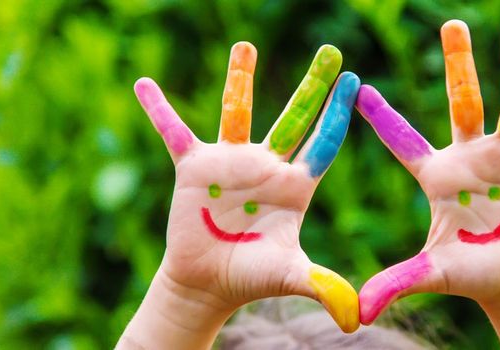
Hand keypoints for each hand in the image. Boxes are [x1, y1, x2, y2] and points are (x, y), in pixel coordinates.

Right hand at [134, 43, 359, 332]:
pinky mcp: (194, 168)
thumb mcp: (288, 277)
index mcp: (295, 186)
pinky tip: (144, 84)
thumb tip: (355, 319)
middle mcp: (267, 166)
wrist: (208, 282)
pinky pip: (174, 132)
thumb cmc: (251, 278)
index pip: (322, 142)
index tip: (354, 80)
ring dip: (240, 79)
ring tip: (247, 46)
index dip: (337, 113)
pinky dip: (158, 110)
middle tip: (331, 51)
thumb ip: (321, 287)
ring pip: (237, 112)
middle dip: (313, 85)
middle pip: (294, 117)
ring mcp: (231, 163)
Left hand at [356, 20, 499, 324]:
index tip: (358, 85)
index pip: (403, 139)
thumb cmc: (467, 273)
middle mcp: (470, 156)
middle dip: (458, 64)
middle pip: (464, 101)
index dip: (382, 116)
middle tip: (451, 24)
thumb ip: (398, 282)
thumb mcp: (431, 273)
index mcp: (437, 175)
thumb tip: (359, 311)